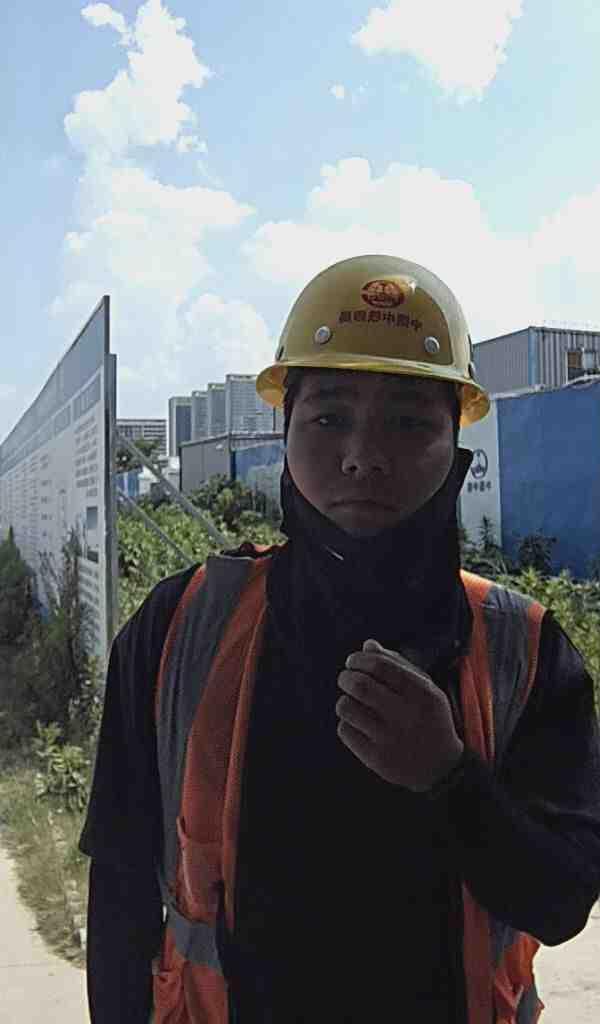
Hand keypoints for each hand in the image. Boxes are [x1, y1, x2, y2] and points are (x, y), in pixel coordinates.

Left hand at [336, 639, 463, 791]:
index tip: (352, 661)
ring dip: (344, 699)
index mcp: (422, 694)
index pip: (381, 666)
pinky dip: (346, 722)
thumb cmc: (429, 718)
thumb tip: (368, 645)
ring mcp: (390, 739)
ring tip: (352, 702)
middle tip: (345, 678)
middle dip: (346, 676)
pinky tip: (358, 724)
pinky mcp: (376, 759)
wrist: (441, 768)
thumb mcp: (425, 688)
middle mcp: (406, 716)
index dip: (360, 659)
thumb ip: (398, 664)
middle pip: (360, 685)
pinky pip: (345, 730)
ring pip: (347, 707)